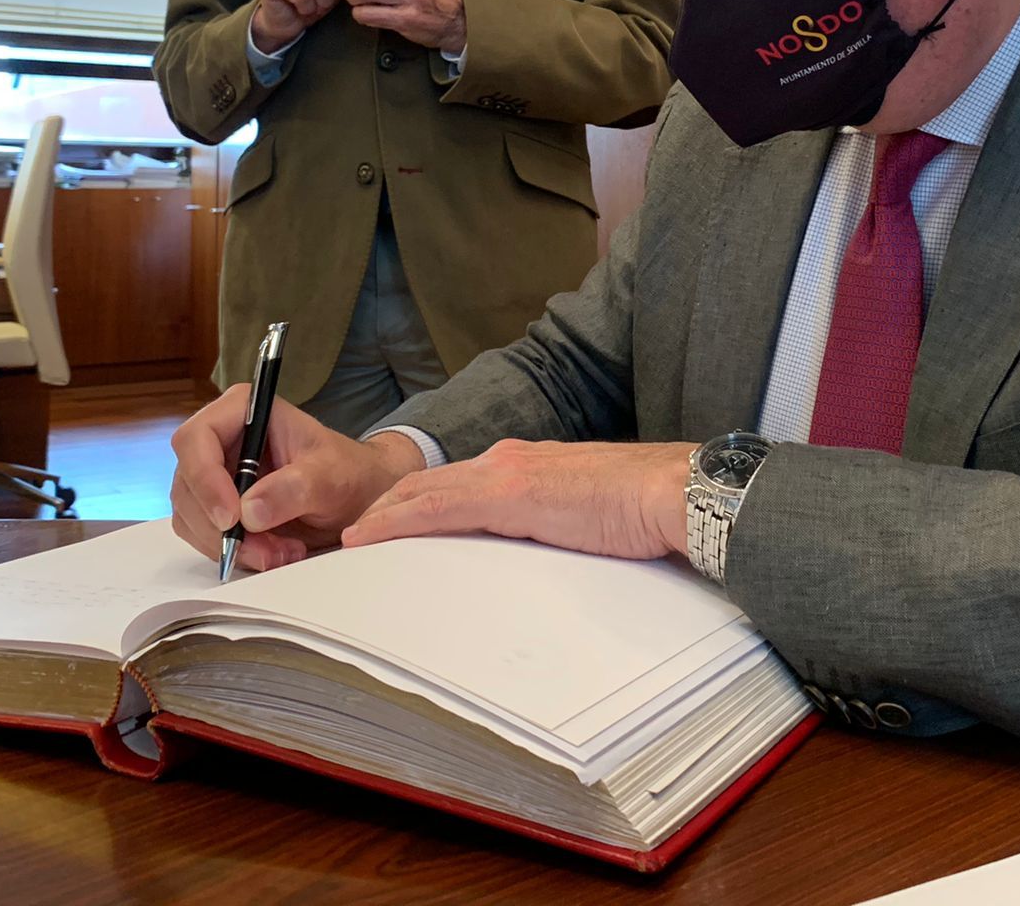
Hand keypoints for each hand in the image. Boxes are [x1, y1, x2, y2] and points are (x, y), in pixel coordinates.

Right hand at [169, 384, 424, 571]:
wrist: (357, 497)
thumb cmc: (347, 472)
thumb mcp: (330, 476)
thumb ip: (294, 488)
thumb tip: (249, 511)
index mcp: (243, 410)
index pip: (196, 439)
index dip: (204, 479)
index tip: (231, 518)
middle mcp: (220, 440)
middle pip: (187, 484)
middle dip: (222, 526)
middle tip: (268, 550)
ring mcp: (213, 475)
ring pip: (192, 516)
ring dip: (232, 545)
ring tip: (283, 552)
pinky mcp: (216, 507)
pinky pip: (205, 537)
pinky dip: (235, 553)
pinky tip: (274, 553)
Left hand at [341, 439, 695, 560]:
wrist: (674, 492)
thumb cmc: (643, 510)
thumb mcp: (583, 518)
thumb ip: (551, 528)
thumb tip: (535, 558)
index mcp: (525, 466)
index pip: (454, 483)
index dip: (413, 502)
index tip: (384, 526)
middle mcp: (506, 460)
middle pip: (426, 483)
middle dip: (385, 507)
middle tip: (351, 537)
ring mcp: (505, 473)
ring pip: (421, 492)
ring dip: (379, 516)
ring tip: (346, 541)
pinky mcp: (509, 494)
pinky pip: (435, 509)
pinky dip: (393, 522)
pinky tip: (366, 538)